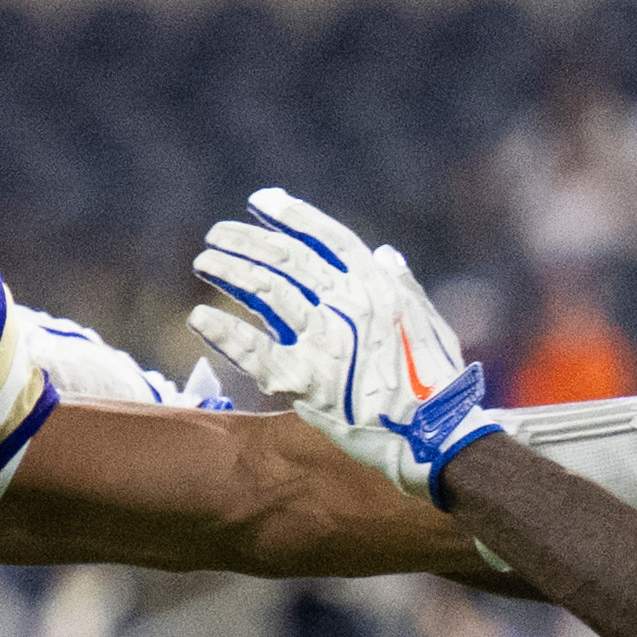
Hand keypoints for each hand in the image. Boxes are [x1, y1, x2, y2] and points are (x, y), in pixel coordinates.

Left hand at [186, 191, 502, 502]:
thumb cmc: (437, 383)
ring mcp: (323, 340)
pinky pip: (254, 350)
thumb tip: (385, 254)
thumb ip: (404, 285)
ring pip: (265, 292)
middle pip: (286, 259)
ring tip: (204, 262)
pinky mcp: (303, 379)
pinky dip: (224, 332)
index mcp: (377, 287)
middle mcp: (347, 305)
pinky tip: (199, 318)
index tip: (261, 201)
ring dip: (230, 272)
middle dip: (247, 241)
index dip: (291, 216)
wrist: (434, 435)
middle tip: (218, 233)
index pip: (326, 238)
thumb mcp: (430, 323)